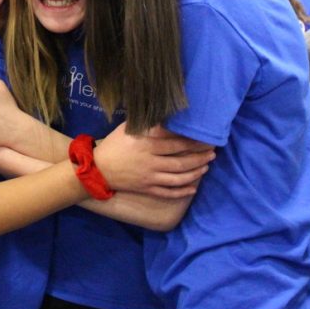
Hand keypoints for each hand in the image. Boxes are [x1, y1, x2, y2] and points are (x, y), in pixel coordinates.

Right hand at [93, 123, 214, 198]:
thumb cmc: (113, 144)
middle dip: (199, 159)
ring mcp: (149, 178)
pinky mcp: (146, 189)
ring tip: (206, 168)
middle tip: (212, 154)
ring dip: (195, 174)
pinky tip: (193, 188)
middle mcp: (151, 163)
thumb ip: (148, 124)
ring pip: (178, 179)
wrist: (97, 169)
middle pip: (181, 163)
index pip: (176, 146)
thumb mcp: (129, 128)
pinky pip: (168, 193)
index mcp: (147, 146)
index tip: (206, 140)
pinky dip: (182, 191)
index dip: (194, 144)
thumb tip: (167, 115)